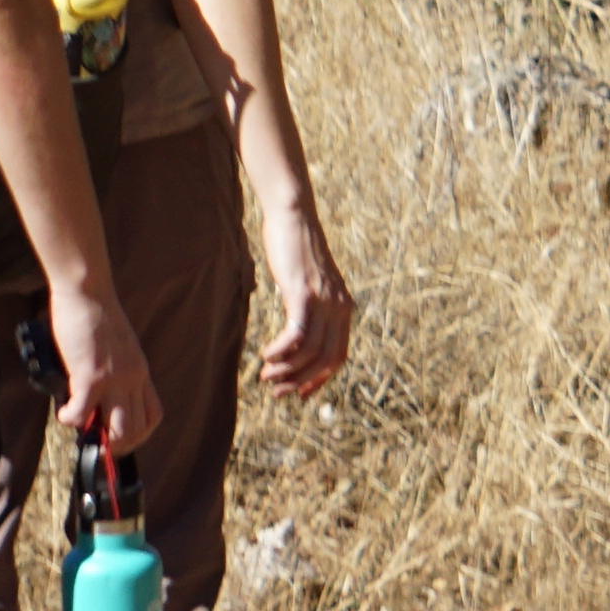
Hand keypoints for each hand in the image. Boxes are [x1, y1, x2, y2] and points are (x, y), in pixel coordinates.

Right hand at [43, 277, 159, 463]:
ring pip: (117, 429)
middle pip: (136, 428)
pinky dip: (70, 419)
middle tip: (95, 442)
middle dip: (116, 444)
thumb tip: (99, 394)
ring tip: (81, 428)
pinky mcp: (90, 376)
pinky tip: (64, 413)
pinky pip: (82, 412)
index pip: (153, 415)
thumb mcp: (118, 347)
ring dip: (98, 438)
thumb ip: (115, 370)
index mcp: (140, 371)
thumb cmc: (97, 315)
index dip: (138, 434)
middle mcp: (132, 378)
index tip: (119, 437)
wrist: (88, 292)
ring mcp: (113, 379)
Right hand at [253, 198, 355, 397]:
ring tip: (266, 377)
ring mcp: (323, 300)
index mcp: (343, 307)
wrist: (294, 217)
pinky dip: (280, 351)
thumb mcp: (310, 283)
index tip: (301, 394)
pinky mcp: (303, 293)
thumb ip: (311, 306)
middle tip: (277, 393)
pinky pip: (295, 334)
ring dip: (286, 370)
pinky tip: (266, 355)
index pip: (338, 355)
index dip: (320, 379)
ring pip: (309, 351)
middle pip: (324, 359)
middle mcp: (339, 306)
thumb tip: (299, 334)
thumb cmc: (297, 249)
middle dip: (300, 381)